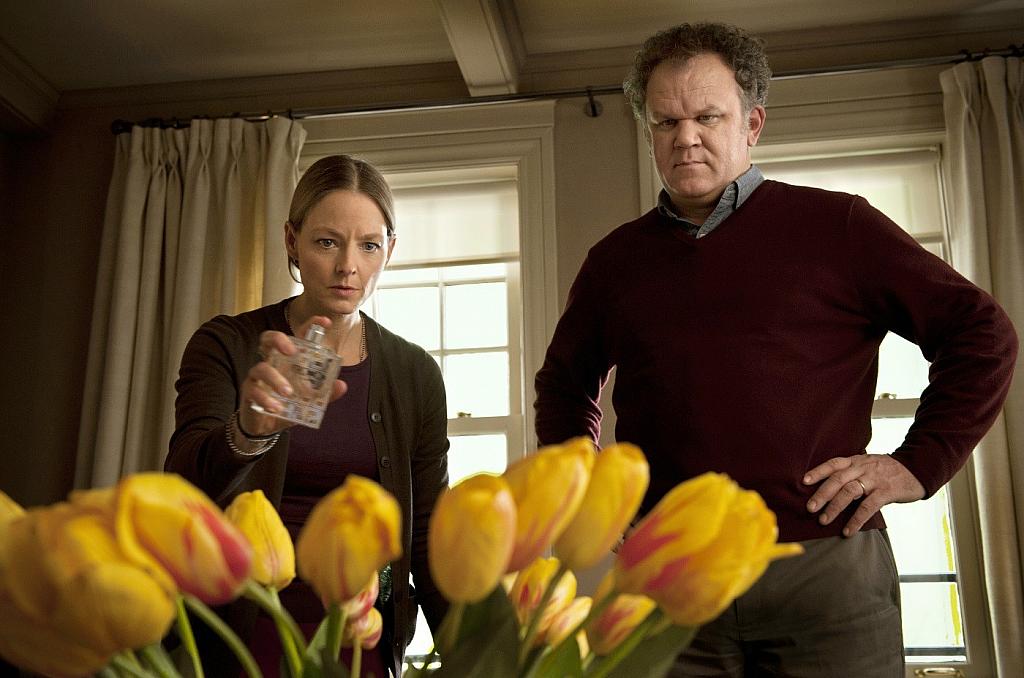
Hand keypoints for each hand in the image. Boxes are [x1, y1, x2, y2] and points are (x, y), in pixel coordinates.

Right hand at [237, 315, 347, 436]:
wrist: (264, 426)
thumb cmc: (286, 406)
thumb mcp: (309, 401)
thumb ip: (325, 394)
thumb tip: (341, 385)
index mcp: (288, 361)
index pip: (297, 337)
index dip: (309, 326)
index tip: (325, 322)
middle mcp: (272, 363)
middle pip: (267, 339)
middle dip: (279, 339)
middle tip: (291, 351)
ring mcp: (258, 377)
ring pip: (261, 368)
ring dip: (275, 379)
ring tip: (287, 392)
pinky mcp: (249, 392)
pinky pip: (254, 390)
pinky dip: (266, 399)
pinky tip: (275, 408)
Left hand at [803, 453, 924, 536]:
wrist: (918, 469)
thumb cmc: (888, 471)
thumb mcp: (868, 465)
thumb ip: (852, 473)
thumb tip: (829, 488)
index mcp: (856, 461)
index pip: (833, 463)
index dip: (818, 471)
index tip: (803, 481)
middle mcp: (863, 467)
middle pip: (837, 479)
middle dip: (821, 494)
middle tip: (809, 508)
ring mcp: (875, 479)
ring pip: (850, 492)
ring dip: (834, 507)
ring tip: (823, 520)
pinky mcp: (887, 491)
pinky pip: (868, 506)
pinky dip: (856, 520)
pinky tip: (848, 530)